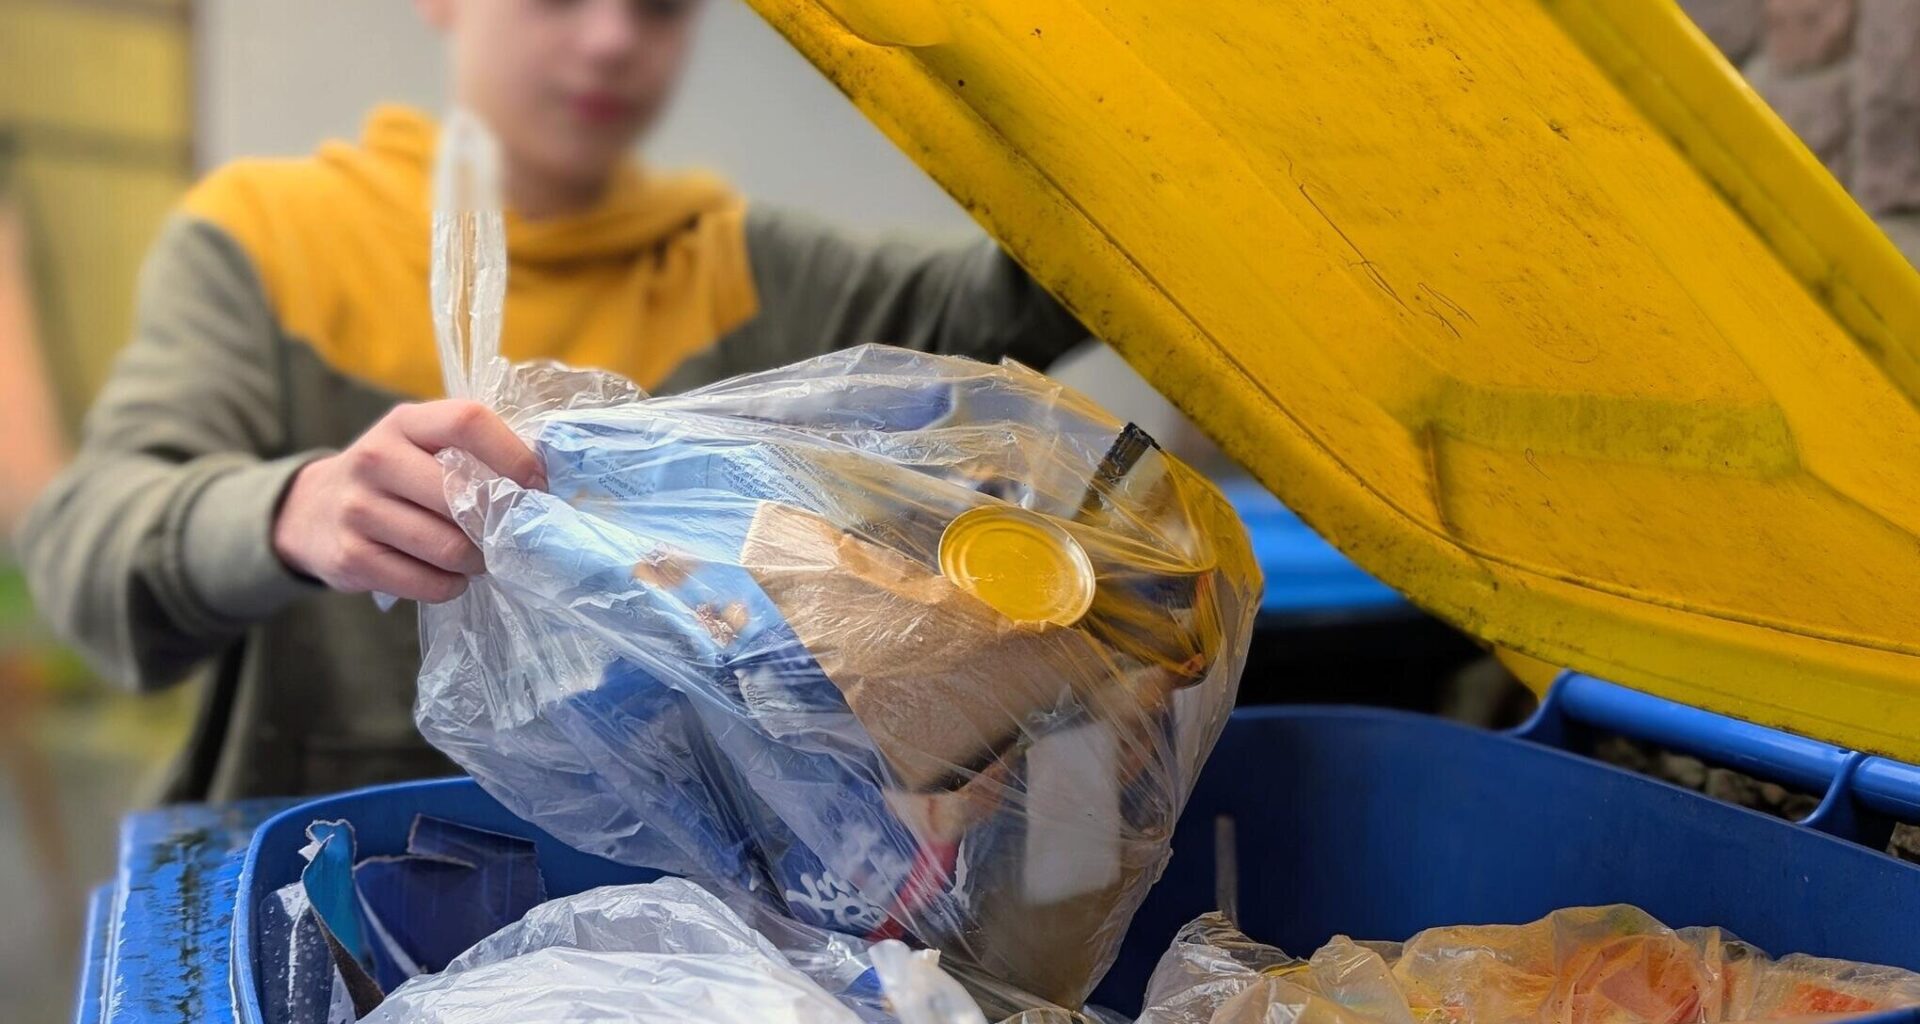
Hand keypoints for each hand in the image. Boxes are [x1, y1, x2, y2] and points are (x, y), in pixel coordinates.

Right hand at [273, 400, 543, 602]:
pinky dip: (450, 585)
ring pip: (449, 547)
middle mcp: (376, 458)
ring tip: (477, 557)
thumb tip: (543, 486)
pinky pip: (427, 582)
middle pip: (462, 496)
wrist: (311, 511)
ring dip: (477, 560)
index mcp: (404, 422)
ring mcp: (358, 509)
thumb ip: (471, 453)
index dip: (513, 454)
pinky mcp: (351, 557)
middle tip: (508, 534)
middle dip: (497, 523)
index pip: (467, 422)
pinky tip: (448, 576)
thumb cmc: (394, 477)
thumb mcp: (421, 446)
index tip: (538, 484)